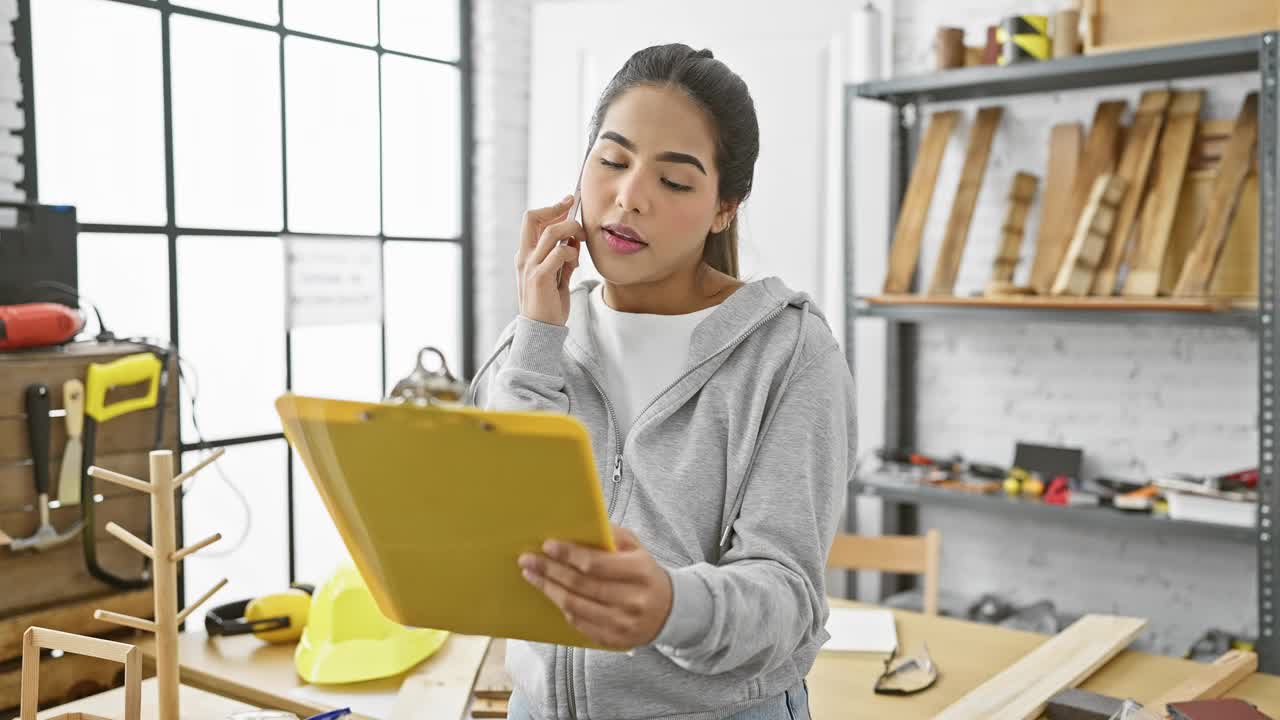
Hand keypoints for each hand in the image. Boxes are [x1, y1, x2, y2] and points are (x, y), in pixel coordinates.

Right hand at [516, 195, 582, 325]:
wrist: (542, 331)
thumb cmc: (549, 306)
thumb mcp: (557, 277)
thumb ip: (564, 259)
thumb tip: (574, 241)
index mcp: (526, 255)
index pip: (531, 221)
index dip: (550, 209)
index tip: (568, 202)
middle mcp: (524, 257)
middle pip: (532, 218)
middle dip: (556, 208)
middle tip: (574, 207)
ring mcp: (530, 266)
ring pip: (550, 233)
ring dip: (570, 230)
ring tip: (581, 238)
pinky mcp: (540, 277)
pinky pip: (559, 253)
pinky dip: (572, 252)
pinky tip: (576, 261)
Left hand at [518, 525, 673, 650]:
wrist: (669, 610)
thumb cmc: (644, 573)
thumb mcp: (636, 548)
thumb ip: (611, 536)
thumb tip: (579, 526)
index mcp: (639, 571)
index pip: (596, 563)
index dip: (568, 554)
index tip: (548, 545)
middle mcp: (632, 599)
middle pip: (581, 585)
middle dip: (550, 570)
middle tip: (528, 559)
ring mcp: (623, 623)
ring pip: (575, 606)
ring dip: (549, 589)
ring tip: (532, 575)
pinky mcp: (614, 639)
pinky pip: (579, 624)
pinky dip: (562, 607)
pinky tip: (551, 593)